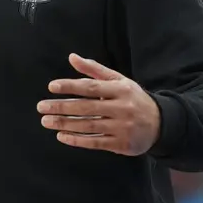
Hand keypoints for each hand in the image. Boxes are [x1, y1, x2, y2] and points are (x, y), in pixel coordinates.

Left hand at [37, 53, 160, 155]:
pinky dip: (77, 140)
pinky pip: (95, 143)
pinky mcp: (121, 144)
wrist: (161, 123)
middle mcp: (122, 108)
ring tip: (46, 121)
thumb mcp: (118, 80)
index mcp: (121, 89)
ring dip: (65, 124)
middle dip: (62, 107)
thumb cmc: (133, 98)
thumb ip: (94, 70)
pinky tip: (61, 136)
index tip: (52, 87)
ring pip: (89, 126)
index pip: (92, 87)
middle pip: (87, 107)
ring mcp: (121, 128)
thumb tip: (71, 57)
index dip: (71, 86)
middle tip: (41, 107)